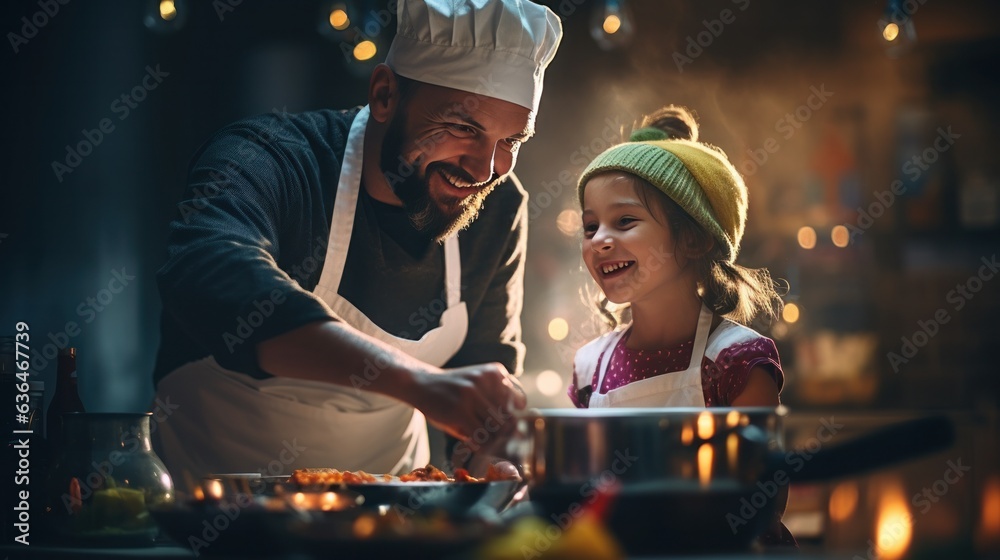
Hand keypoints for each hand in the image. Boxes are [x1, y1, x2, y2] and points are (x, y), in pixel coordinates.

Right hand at [409, 362, 525, 443]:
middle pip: (510, 418)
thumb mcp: (477, 387)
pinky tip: (474, 444)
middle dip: (505, 434)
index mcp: (495, 373)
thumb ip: (496, 404)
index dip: (514, 418)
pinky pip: (481, 436)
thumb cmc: (452, 389)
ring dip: (491, 441)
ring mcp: (473, 394)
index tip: (507, 428)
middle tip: (497, 442)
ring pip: (496, 429)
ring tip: (483, 442)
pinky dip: (480, 446)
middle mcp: (486, 381)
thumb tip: (516, 435)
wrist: (420, 383)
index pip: (520, 402)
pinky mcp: (460, 411)